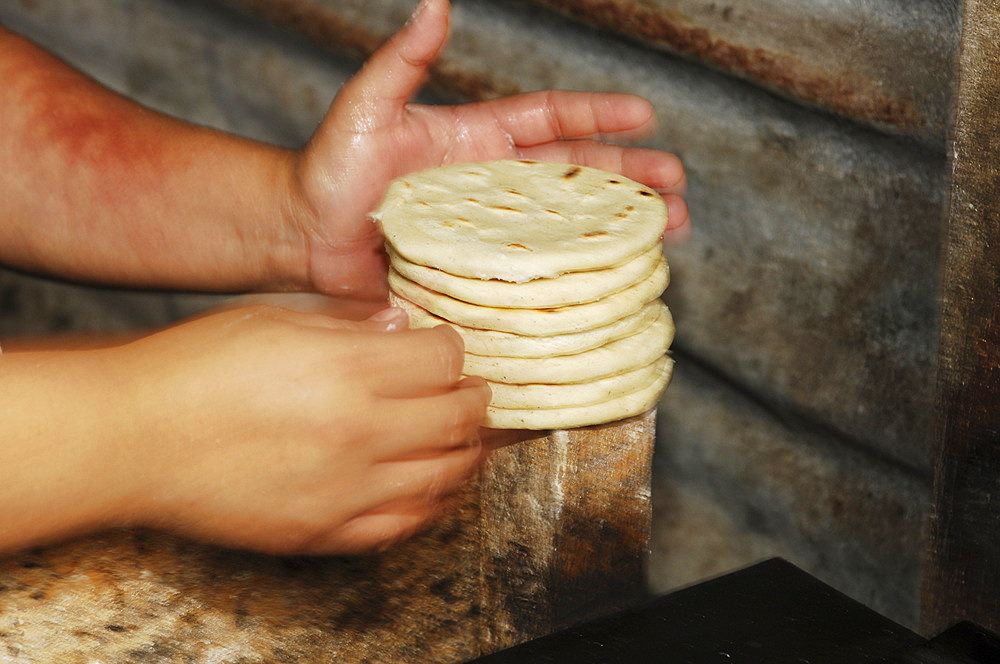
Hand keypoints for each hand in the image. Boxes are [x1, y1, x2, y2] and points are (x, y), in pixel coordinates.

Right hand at [116, 304, 489, 554]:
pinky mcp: (323, 531)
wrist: (134, 438)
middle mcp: (358, 432)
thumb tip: (400, 326)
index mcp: (348, 370)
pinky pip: (403, 525)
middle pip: (459, 417)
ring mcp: (345, 490)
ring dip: (465, 452)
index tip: (446, 347)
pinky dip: (429, 503)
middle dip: (474, 398)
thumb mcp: (273, 319)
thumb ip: (348, 324)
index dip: (453, 347)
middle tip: (472, 391)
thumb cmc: (192, 370)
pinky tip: (428, 486)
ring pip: (445, 476)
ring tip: (461, 437)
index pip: (445, 358)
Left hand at [291, 0, 688, 297]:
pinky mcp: (478, 272)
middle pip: (579, 175)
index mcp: (479, 139)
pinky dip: (575, 278)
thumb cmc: (331, 167)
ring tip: (668, 234)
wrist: (304, 235)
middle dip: (633, 177)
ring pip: (569, 226)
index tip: (645, 113)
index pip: (551, 120)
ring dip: (620, 227)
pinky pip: (535, 274)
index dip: (597, 115)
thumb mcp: (367, 106)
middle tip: (678, 189)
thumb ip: (401, 61)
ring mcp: (491, 231)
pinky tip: (610, 283)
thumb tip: (436, 4)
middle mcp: (495, 184)